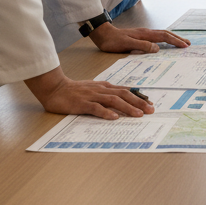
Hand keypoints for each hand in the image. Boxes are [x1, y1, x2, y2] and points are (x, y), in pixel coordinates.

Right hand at [24, 67, 153, 119]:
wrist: (55, 88)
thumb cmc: (75, 90)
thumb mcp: (94, 88)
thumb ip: (108, 93)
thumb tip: (123, 98)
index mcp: (105, 87)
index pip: (125, 91)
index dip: (139, 97)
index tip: (150, 104)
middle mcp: (101, 90)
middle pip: (123, 95)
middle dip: (139, 102)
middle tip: (150, 110)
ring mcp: (92, 96)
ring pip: (113, 101)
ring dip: (127, 107)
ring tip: (138, 114)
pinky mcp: (82, 104)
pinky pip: (96, 108)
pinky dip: (106, 112)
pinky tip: (114, 117)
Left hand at [89, 21, 188, 53]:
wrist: (103, 34)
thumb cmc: (113, 41)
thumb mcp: (127, 45)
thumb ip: (142, 46)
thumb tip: (157, 48)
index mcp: (145, 34)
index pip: (164, 37)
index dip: (175, 41)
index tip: (184, 46)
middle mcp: (146, 32)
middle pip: (166, 34)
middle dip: (178, 38)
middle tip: (188, 44)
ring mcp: (143, 33)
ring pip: (162, 35)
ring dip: (172, 38)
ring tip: (180, 43)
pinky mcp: (140, 36)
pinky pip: (156, 37)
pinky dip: (165, 39)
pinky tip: (164, 43)